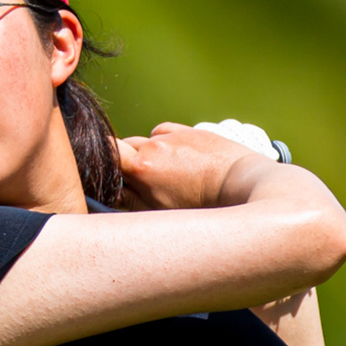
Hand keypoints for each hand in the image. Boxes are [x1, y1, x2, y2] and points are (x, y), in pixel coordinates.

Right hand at [116, 122, 273, 209]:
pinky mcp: (191, 131)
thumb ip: (129, 200)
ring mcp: (174, 136)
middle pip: (125, 147)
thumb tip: (110, 191)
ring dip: (148, 154)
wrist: (243, 187)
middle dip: (126, 163)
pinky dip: (165, 142)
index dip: (101, 162)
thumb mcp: (159, 213)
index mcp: (142, 167)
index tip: (106, 174)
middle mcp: (155, 146)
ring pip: (146, 141)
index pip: (106, 152)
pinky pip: (166, 131)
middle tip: (140, 184)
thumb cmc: (204, 207)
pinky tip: (177, 158)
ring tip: (166, 175)